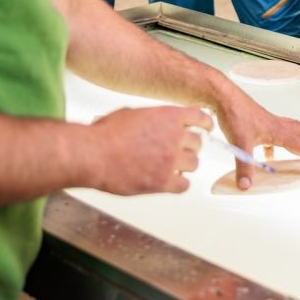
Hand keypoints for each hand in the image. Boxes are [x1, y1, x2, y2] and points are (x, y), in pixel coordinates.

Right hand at [88, 105, 211, 194]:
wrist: (92, 154)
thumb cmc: (105, 134)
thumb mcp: (133, 114)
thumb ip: (153, 118)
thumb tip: (158, 122)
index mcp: (168, 116)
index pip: (199, 118)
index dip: (205, 124)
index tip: (207, 128)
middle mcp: (174, 137)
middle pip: (197, 143)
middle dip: (189, 147)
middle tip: (179, 151)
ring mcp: (170, 160)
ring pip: (194, 164)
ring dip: (184, 165)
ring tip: (171, 167)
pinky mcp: (163, 181)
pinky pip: (184, 185)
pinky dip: (179, 184)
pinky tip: (170, 182)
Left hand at [215, 84, 299, 190]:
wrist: (224, 97)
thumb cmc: (235, 115)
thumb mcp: (240, 143)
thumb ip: (244, 166)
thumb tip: (246, 186)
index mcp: (278, 132)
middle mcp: (278, 125)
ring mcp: (270, 122)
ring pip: (294, 130)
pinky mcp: (260, 122)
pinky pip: (275, 135)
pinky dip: (277, 145)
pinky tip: (269, 155)